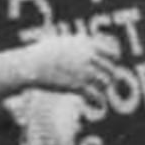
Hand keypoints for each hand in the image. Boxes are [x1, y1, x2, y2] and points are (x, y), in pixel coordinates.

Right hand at [6, 23, 129, 110]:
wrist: (30, 65)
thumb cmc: (41, 53)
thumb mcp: (61, 41)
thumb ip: (75, 42)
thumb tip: (82, 39)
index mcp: (87, 46)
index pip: (112, 53)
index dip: (114, 61)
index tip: (112, 65)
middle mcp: (88, 58)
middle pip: (110, 70)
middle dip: (110, 78)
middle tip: (108, 84)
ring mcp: (84, 72)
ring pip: (105, 83)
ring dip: (104, 90)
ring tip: (100, 93)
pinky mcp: (78, 86)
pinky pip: (96, 96)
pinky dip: (100, 102)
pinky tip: (100, 105)